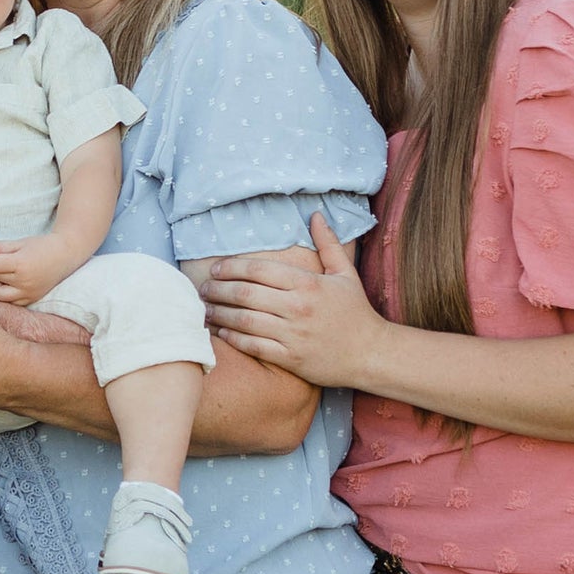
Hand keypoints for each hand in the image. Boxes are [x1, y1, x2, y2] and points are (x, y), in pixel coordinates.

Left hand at [0, 236, 67, 307]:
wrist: (66, 256)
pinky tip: (7, 283)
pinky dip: (5, 293)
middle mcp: (24, 281)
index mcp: (21, 264)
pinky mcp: (31, 299)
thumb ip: (0, 246)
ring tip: (0, 274)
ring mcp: (28, 293)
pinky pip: (11, 301)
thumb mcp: (20, 242)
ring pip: (0, 294)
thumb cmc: (42, 245)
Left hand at [200, 216, 386, 382]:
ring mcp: (293, 334)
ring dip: (219, 313)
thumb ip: (328, 244)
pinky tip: (221, 331)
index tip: (216, 268)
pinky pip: (253, 346)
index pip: (259, 270)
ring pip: (244, 321)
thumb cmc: (356, 312)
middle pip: (246, 294)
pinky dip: (233, 338)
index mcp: (308, 284)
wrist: (371, 354)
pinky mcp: (290, 359)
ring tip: (205, 309)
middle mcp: (297, 308)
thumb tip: (315, 215)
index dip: (232, 267)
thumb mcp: (345, 273)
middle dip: (218, 289)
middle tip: (202, 288)